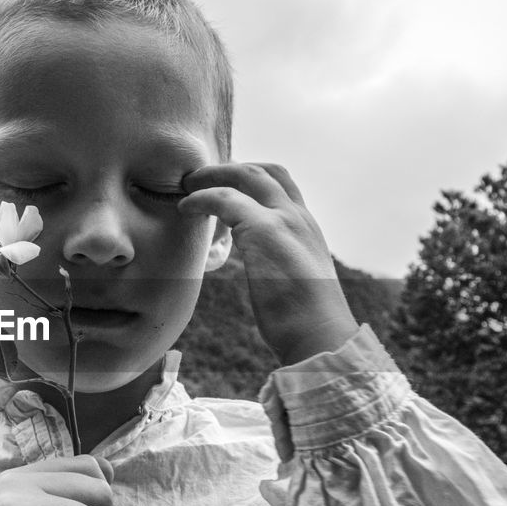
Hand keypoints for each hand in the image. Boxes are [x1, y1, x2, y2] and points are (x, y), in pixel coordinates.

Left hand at [180, 163, 357, 364]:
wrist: (321, 337)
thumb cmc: (306, 324)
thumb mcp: (297, 284)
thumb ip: (282, 267)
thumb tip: (265, 275)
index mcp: (308, 229)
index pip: (283, 186)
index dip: (253, 180)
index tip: (226, 187)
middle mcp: (300, 218)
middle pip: (265, 172)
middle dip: (230, 168)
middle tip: (200, 178)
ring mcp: (284, 220)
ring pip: (246, 176)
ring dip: (213, 176)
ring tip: (188, 186)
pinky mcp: (264, 230)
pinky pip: (224, 199)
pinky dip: (201, 198)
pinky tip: (185, 207)